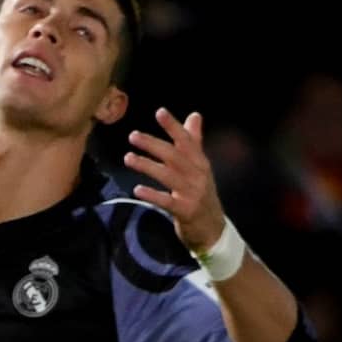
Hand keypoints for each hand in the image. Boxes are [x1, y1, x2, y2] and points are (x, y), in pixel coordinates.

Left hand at [123, 108, 224, 251]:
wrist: (213, 229)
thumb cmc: (201, 194)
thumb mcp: (200, 167)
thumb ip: (194, 141)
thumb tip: (194, 115)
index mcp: (200, 162)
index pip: (187, 140)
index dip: (173, 126)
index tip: (160, 112)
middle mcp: (198, 175)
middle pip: (174, 156)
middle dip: (153, 144)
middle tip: (133, 135)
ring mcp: (193, 194)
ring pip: (168, 176)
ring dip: (148, 165)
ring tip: (128, 158)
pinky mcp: (186, 211)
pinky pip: (167, 201)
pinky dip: (153, 195)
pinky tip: (137, 189)